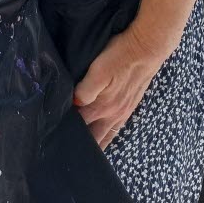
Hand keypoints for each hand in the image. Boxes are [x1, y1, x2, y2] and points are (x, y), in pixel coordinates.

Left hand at [72, 26, 166, 149]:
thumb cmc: (120, 56)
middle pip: (96, 138)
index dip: (69, 132)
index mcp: (102, 107)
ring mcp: (124, 110)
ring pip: (108, 135)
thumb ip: (85, 91)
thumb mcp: (98, 72)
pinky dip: (108, 134)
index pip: (81, 127)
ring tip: (86, 152)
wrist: (146, 48)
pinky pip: (117, 127)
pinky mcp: (130, 104)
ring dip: (97, 143)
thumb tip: (74, 105)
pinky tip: (104, 132)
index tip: (57, 139)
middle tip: (70, 153)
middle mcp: (114, 114)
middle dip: (83, 146)